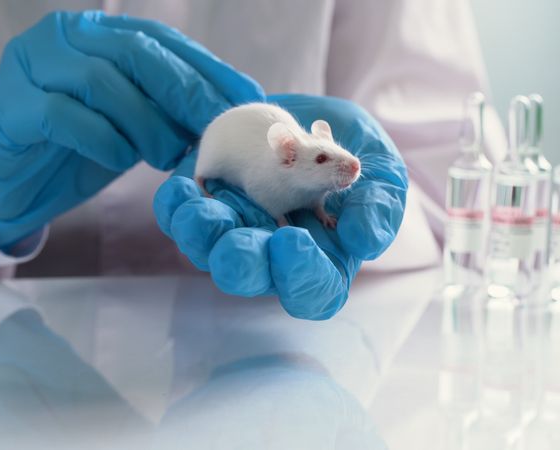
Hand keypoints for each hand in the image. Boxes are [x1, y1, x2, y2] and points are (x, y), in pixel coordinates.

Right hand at [0, 11, 263, 252]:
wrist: (11, 187)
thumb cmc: (77, 151)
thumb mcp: (134, 126)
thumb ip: (170, 110)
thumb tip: (233, 113)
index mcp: (96, 32)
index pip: (162, 40)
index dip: (208, 67)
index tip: (247, 98)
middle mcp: (62, 37)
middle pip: (135, 53)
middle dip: (185, 91)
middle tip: (214, 130)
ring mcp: (29, 66)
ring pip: (101, 80)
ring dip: (146, 122)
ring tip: (169, 155)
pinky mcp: (9, 106)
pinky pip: (62, 115)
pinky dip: (101, 139)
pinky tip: (119, 159)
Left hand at [153, 94, 406, 319]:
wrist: (304, 119)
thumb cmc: (350, 159)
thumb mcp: (382, 175)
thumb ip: (378, 209)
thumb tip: (363, 242)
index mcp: (322, 260)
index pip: (313, 291)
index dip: (300, 277)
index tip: (290, 241)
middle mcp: (273, 255)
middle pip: (254, 277)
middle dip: (241, 264)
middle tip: (235, 246)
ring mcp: (236, 232)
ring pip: (210, 252)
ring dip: (202, 235)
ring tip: (200, 209)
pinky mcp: (206, 208)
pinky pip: (183, 219)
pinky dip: (177, 207)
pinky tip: (181, 188)